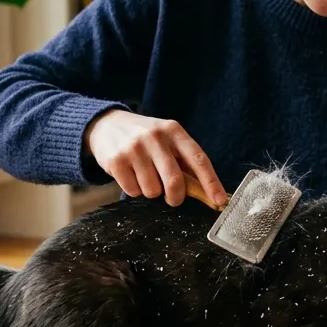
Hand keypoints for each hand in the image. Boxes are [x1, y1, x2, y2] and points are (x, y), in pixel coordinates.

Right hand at [83, 109, 226, 207]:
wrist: (106, 125)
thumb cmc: (145, 138)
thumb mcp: (167, 140)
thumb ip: (185, 162)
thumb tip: (206, 192)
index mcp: (174, 131)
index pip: (198, 159)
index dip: (211, 183)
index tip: (219, 201)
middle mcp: (155, 137)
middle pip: (174, 181)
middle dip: (176, 197)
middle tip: (173, 198)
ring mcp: (134, 148)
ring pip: (152, 190)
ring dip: (151, 192)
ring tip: (145, 177)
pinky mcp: (116, 160)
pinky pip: (132, 191)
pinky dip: (134, 190)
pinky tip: (130, 175)